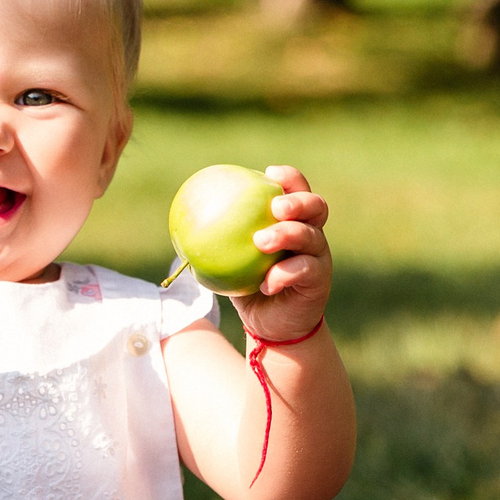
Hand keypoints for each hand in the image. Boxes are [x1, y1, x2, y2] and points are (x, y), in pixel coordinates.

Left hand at [230, 164, 330, 343]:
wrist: (271, 324)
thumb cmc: (248, 285)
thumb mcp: (229, 260)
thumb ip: (217, 239)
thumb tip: (180, 222)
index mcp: (292, 220)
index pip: (297, 190)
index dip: (289, 177)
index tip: (268, 174)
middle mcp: (311, 234)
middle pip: (316, 206)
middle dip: (297, 201)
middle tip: (275, 207)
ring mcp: (318, 257)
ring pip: (311, 236)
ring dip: (287, 234)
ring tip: (261, 241)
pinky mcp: (319, 281)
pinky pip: (305, 271)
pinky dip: (284, 274)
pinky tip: (267, 283)